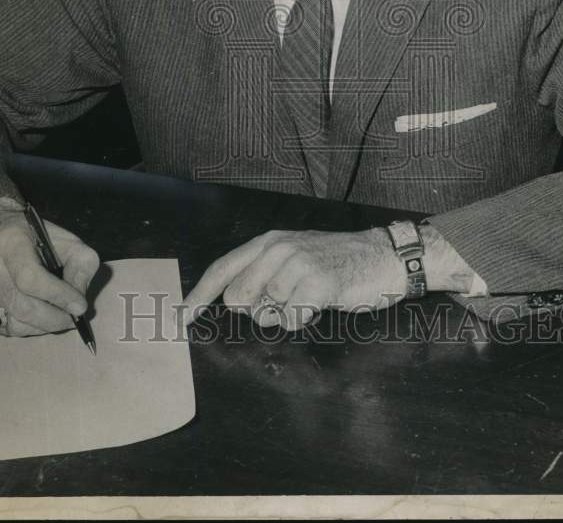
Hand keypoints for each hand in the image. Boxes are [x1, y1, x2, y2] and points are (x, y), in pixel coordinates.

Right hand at [0, 196, 99, 336]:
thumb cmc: (35, 238)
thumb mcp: (67, 240)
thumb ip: (81, 265)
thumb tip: (77, 301)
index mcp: (11, 241)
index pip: (30, 277)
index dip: (57, 296)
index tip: (79, 307)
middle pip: (21, 306)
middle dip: (53, 319)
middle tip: (72, 320)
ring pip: (11, 323)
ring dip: (41, 327)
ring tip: (56, 318)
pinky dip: (22, 330)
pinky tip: (34, 317)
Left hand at [182, 228, 407, 330]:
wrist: (381, 258)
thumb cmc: (336, 262)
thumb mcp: (294, 258)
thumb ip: (262, 275)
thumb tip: (231, 302)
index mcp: (268, 242)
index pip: (223, 268)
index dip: (199, 294)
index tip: (181, 316)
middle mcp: (277, 249)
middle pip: (239, 298)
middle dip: (257, 310)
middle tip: (287, 300)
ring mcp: (297, 264)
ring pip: (266, 312)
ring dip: (285, 315)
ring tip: (308, 298)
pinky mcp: (316, 283)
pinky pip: (291, 319)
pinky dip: (302, 320)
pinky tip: (319, 303)